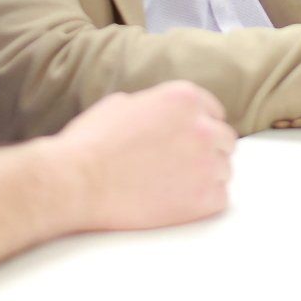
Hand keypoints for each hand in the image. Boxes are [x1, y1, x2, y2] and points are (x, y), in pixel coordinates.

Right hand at [53, 80, 234, 232]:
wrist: (77, 182)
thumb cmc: (90, 143)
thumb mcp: (122, 104)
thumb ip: (154, 105)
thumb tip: (161, 115)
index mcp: (184, 98)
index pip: (214, 112)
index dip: (199, 127)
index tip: (188, 141)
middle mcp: (202, 127)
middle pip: (224, 141)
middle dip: (206, 151)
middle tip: (181, 166)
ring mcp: (206, 164)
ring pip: (224, 170)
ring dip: (205, 176)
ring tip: (174, 185)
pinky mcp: (203, 199)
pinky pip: (220, 198)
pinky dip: (204, 201)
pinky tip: (179, 201)